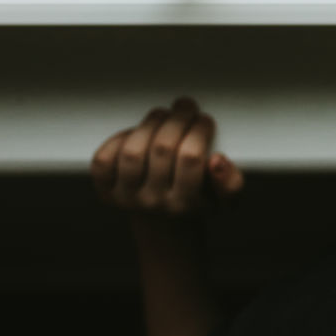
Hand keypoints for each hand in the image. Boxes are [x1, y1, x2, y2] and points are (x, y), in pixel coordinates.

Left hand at [90, 97, 244, 216]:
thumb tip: (217, 160)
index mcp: (184, 205)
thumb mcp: (224, 201)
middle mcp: (153, 204)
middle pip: (162, 149)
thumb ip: (231, 183)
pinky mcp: (106, 191)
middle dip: (177, 119)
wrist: (164, 228)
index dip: (199, 130)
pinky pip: (104, 160)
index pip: (191, 158)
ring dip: (149, 124)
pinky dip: (117, 141)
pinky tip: (136, 135)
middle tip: (185, 107)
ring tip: (163, 115)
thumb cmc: (196, 203)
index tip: (204, 119)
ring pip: (133, 151)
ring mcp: (126, 198)